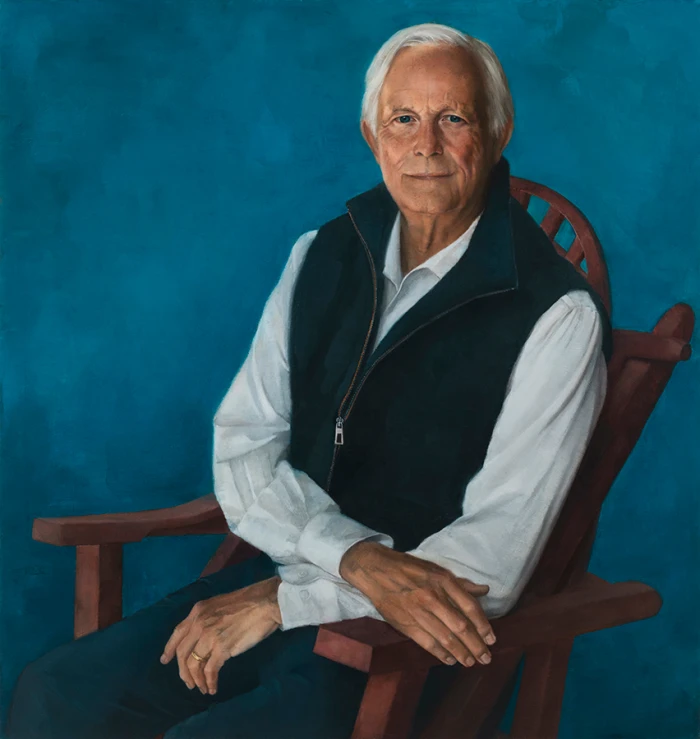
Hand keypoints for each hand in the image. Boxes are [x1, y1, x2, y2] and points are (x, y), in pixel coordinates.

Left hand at [160, 576, 281, 695]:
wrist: (266, 603)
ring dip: (197, 680)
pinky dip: (209, 682)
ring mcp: (209, 636)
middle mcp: (199, 623)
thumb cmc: (248, 602)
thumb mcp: (219, 605)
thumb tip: (202, 638)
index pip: (177, 632)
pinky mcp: (222, 648)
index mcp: (198, 611)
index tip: (165, 661)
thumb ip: (208, 618)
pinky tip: (213, 687)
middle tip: (189, 683)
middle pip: (183, 653)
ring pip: (193, 664)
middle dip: (184, 672)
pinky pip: (210, 670)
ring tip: (202, 687)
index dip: (170, 649)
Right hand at [339, 542, 494, 667]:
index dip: (483, 625)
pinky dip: (441, 653)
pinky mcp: (405, 623)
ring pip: (445, 638)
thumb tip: (484, 590)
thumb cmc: (408, 568)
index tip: (491, 639)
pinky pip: (427, 643)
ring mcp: (418, 611)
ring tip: (471, 662)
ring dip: (462, 653)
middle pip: (460, 626)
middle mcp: (432, 596)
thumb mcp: (435, 569)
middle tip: (486, 658)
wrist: (375, 570)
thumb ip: (460, 583)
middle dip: (476, 645)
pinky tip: (450, 660)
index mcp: (442, 580)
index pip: (469, 606)